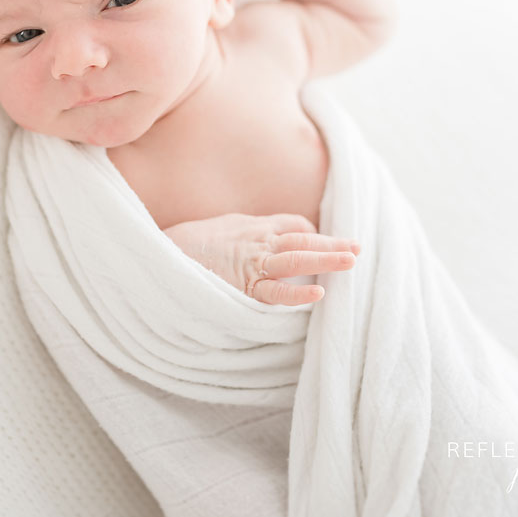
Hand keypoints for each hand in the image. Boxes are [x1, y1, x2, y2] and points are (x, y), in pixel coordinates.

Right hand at [163, 213, 359, 305]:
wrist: (159, 256)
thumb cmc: (181, 244)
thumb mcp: (217, 227)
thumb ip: (240, 231)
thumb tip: (250, 237)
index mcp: (251, 226)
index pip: (292, 225)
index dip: (310, 234)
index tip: (320, 243)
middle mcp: (256, 241)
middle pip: (303, 238)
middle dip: (332, 243)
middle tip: (358, 247)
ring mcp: (252, 263)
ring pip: (298, 257)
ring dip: (327, 259)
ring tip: (353, 260)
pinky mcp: (244, 288)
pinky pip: (276, 290)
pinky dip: (298, 291)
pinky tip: (320, 292)